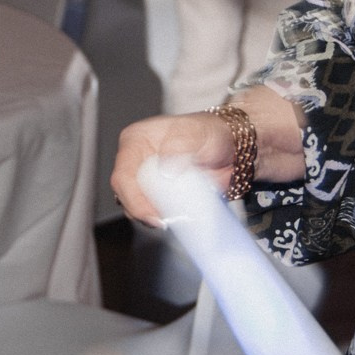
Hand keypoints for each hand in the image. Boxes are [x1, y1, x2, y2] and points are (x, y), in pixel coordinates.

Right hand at [112, 112, 237, 224]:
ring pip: (136, 207)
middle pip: (125, 194)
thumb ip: (180, 145)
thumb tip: (166, 169)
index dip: (134, 198)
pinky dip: (165, 219)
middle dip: (142, 212)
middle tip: (165, 222)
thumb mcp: (196, 132)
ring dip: (153, 217)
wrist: (230, 148)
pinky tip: (179, 219)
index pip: (123, 173)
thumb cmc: (210, 133)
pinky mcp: (159, 196)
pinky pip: (154, 213)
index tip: (152, 215)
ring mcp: (147, 181)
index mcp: (137, 141)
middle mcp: (137, 162)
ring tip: (175, 220)